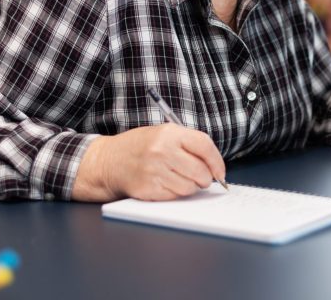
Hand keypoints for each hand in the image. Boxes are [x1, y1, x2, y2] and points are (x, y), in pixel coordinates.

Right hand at [72, 124, 225, 201]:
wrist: (109, 160)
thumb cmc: (140, 146)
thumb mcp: (164, 134)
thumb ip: (189, 144)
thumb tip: (214, 165)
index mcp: (170, 133)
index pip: (204, 145)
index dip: (217, 161)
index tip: (220, 172)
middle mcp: (162, 151)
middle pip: (200, 170)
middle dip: (206, 178)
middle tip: (202, 178)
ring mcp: (155, 171)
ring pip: (190, 187)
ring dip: (191, 187)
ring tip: (181, 179)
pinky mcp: (148, 189)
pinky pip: (175, 197)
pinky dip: (177, 194)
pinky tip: (168, 185)